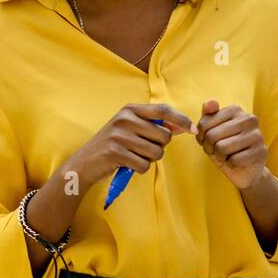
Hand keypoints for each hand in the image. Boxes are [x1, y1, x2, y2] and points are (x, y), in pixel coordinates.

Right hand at [72, 102, 193, 189]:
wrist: (84, 162)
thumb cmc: (113, 144)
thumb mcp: (130, 127)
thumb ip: (153, 125)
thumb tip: (181, 126)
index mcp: (130, 109)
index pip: (163, 110)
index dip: (181, 119)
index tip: (193, 129)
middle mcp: (124, 119)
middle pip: (164, 135)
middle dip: (160, 147)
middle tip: (144, 149)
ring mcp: (119, 136)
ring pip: (156, 152)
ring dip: (150, 159)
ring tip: (134, 156)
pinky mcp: (116, 153)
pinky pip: (144, 165)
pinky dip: (140, 168)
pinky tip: (128, 165)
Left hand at [195, 99, 267, 190]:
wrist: (243, 170)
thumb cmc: (224, 148)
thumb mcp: (211, 131)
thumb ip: (208, 116)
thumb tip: (209, 102)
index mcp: (236, 109)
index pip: (204, 124)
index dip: (201, 137)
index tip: (207, 141)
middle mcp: (249, 119)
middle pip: (212, 136)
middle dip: (210, 148)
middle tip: (217, 151)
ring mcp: (257, 135)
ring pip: (222, 148)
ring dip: (220, 157)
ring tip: (226, 156)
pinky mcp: (262, 152)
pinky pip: (234, 160)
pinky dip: (231, 164)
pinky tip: (236, 162)